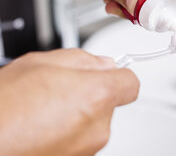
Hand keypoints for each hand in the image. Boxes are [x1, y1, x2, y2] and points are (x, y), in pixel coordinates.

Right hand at [0, 49, 138, 155]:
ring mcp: (88, 148)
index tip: (108, 74)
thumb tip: (102, 64)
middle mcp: (99, 126)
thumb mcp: (41, 63)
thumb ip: (82, 60)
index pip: (130, 83)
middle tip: (61, 90)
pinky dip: (69, 132)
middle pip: (109, 103)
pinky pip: (81, 139)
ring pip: (94, 122)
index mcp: (98, 95)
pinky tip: (43, 126)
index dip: (117, 76)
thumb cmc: (5, 106)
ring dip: (78, 115)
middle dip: (91, 94)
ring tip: (44, 111)